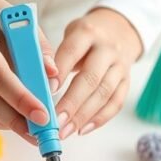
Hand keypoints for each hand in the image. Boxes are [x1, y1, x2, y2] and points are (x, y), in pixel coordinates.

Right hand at [0, 0, 59, 141]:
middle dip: (18, 121)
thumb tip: (54, 80)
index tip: (44, 116)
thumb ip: (41, 51)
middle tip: (43, 134)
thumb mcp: (22, 24)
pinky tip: (18, 121)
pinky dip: (1, 121)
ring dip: (12, 125)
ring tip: (35, 132)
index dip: (22, 100)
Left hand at [54, 7, 141, 138]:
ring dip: (83, 116)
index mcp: (87, 32)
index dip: (60, 71)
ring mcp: (119, 66)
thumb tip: (34, 85)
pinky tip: (82, 129)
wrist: (119, 30)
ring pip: (104, 93)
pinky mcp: (126, 81)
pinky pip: (116, 103)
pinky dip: (99, 119)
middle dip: (71, 102)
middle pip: (90, 78)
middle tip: (55, 121)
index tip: (47, 91)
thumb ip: (55, 55)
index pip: (72, 52)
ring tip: (65, 130)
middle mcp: (107, 49)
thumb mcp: (68, 34)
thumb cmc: (85, 37)